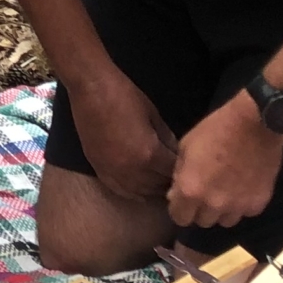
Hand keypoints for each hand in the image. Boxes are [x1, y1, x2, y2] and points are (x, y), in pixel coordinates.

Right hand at [70, 72, 179, 200]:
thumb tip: (176, 153)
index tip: (191, 169)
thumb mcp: (153, 115)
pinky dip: (132, 193)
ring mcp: (113, 172)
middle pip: (158, 186)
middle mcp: (132, 170)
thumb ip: (167, 138)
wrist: (91, 89)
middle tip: (179, 178)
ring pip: (140, 192)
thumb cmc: (125, 96)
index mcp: (149, 154)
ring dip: (153, 190)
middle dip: (170, 182)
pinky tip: (141, 193)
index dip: (184, 171)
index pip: (173, 172)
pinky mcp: (99, 169)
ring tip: (162, 185)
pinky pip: (119, 190)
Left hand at [165, 95, 282, 232]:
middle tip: (206, 192)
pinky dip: (244, 204)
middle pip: (203, 222)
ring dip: (223, 210)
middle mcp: (213, 205)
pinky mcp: (259, 203)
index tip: (185, 198)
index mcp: (191, 190)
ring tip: (227, 191)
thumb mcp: (186, 147)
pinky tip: (245, 187)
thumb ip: (179, 174)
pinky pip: (246, 212)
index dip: (180, 208)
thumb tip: (175, 194)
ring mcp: (238, 206)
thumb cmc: (216, 129)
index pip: (179, 218)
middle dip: (201, 209)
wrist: (255, 122)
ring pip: (225, 221)